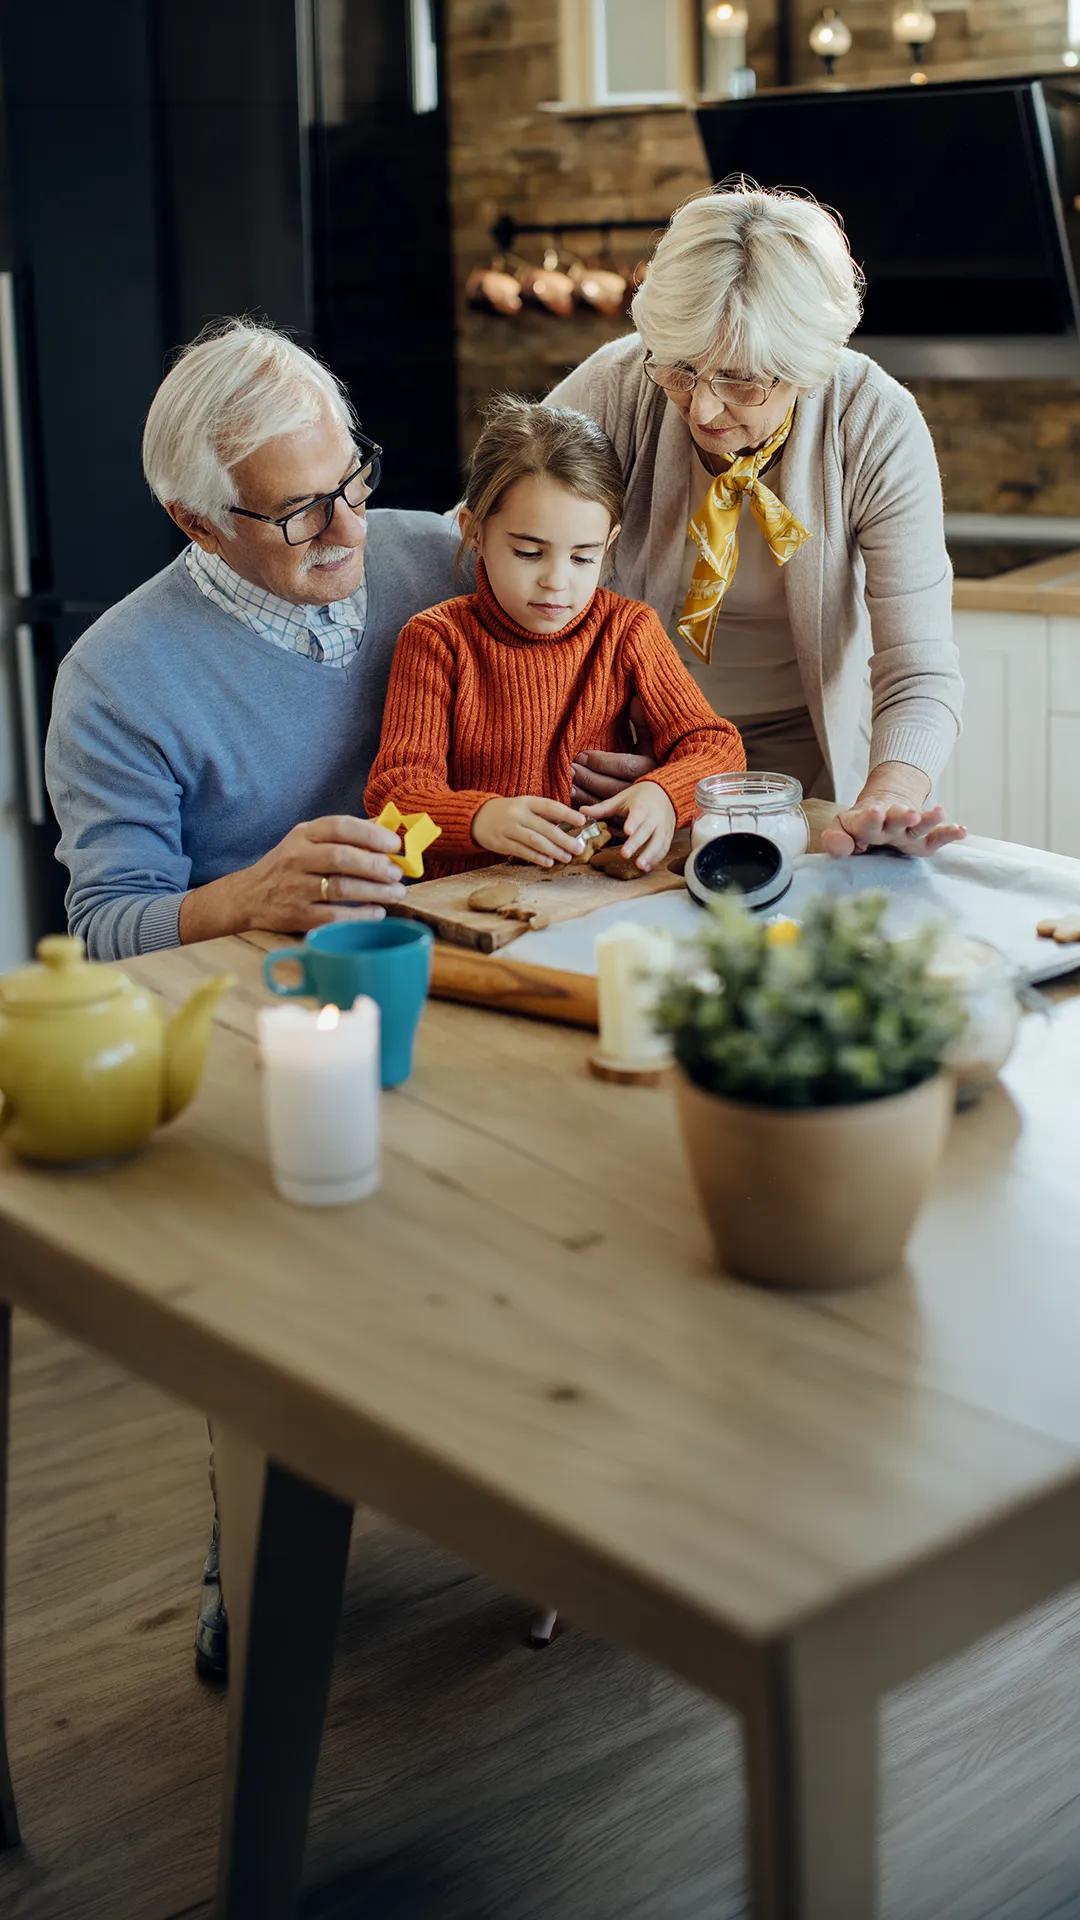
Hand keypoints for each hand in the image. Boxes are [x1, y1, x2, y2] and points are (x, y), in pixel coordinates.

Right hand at [237, 815, 407, 929]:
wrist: (249, 895)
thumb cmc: (289, 865)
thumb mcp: (309, 840)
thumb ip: (345, 834)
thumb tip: (387, 826)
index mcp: (304, 834)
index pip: (340, 826)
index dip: (371, 834)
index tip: (395, 844)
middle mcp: (297, 858)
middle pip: (342, 858)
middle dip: (376, 865)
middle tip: (398, 873)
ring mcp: (295, 887)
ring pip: (341, 888)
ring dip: (375, 892)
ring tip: (396, 893)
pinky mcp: (297, 915)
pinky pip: (334, 916)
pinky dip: (361, 915)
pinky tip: (377, 912)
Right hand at [472, 795, 586, 866]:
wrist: (476, 817)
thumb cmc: (508, 812)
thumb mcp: (524, 806)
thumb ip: (544, 814)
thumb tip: (569, 825)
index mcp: (526, 802)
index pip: (550, 806)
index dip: (566, 814)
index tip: (582, 821)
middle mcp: (517, 814)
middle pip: (545, 828)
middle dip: (564, 839)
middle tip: (579, 848)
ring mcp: (508, 828)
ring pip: (535, 841)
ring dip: (553, 851)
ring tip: (567, 857)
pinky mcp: (501, 843)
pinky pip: (522, 851)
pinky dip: (537, 857)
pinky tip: (549, 862)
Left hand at [570, 695, 657, 806]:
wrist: (665, 796)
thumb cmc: (655, 762)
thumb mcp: (651, 742)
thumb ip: (642, 723)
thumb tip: (635, 700)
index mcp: (649, 768)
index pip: (623, 766)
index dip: (600, 762)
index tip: (581, 755)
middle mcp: (641, 789)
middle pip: (610, 785)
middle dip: (587, 776)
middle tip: (569, 766)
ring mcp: (632, 806)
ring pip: (605, 801)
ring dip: (583, 791)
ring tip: (566, 779)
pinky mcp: (622, 818)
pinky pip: (602, 813)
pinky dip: (585, 805)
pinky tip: (571, 795)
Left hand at [581, 780, 675, 871]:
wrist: (665, 794)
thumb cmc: (639, 798)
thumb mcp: (621, 799)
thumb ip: (602, 808)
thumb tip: (581, 811)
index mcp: (642, 805)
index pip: (638, 814)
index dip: (634, 823)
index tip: (627, 831)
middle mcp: (655, 817)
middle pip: (647, 831)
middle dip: (637, 843)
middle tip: (625, 854)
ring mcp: (663, 827)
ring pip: (659, 842)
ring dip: (650, 855)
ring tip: (639, 866)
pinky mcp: (667, 836)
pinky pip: (664, 849)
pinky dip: (656, 859)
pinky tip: (646, 868)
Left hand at [820, 800, 966, 859]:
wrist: (881, 806)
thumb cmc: (858, 826)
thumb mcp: (841, 829)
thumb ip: (835, 839)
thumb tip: (841, 848)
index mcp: (866, 824)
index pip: (867, 822)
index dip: (871, 819)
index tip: (876, 812)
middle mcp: (889, 825)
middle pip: (896, 818)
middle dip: (903, 816)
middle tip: (910, 813)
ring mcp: (908, 830)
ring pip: (919, 824)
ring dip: (928, 819)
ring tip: (940, 812)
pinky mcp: (922, 838)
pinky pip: (937, 837)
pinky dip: (950, 833)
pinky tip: (962, 831)